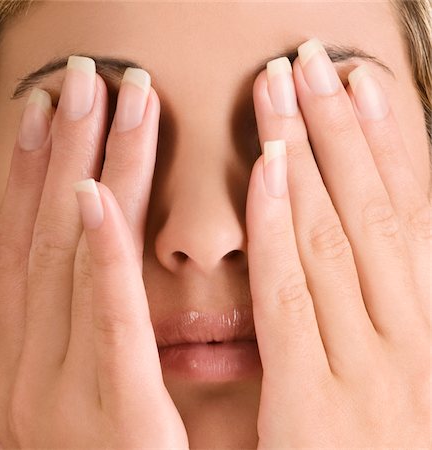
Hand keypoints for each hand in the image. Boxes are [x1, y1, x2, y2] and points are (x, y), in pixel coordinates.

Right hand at [0, 57, 187, 448]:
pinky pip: (108, 324)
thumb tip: (75, 260)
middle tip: (82, 79)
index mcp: (23, 362)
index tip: (47, 110)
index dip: (30, 170)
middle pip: (48, 233)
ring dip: (87, 174)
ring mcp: (59, 395)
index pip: (27, 244)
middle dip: (63, 149)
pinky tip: (101, 199)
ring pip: (73, 262)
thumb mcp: (74, 393)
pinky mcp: (116, 419)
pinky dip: (100, 259)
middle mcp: (26, 369)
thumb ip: (75, 331)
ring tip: (102, 105)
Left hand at [246, 38, 429, 446]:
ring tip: (287, 87)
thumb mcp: (395, 380)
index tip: (364, 85)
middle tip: (316, 60)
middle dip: (342, 127)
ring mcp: (365, 370)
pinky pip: (290, 295)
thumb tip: (374, 246)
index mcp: (426, 331)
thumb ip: (381, 311)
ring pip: (333, 237)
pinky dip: (279, 227)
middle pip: (369, 208)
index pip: (406, 213)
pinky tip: (266, 170)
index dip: (387, 142)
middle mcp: (408, 339)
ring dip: (309, 153)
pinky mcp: (313, 406)